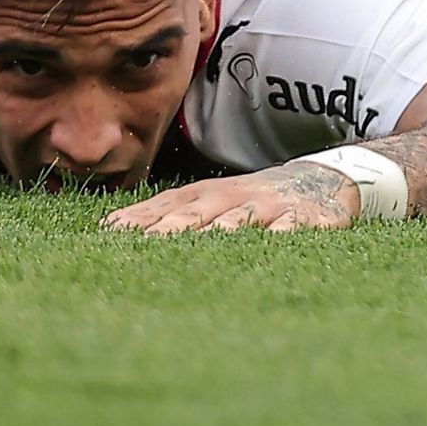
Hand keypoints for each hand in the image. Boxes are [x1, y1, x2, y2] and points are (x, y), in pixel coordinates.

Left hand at [102, 161, 357, 234]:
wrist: (317, 180)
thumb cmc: (247, 199)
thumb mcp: (206, 200)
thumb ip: (163, 215)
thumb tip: (108, 229)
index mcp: (203, 196)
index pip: (165, 207)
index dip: (140, 220)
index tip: (110, 234)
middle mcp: (230, 199)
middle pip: (196, 215)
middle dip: (170, 229)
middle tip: (145, 246)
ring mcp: (267, 208)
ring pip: (239, 221)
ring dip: (220, 232)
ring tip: (200, 244)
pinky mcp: (303, 219)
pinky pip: (291, 229)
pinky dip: (280, 235)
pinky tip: (271, 243)